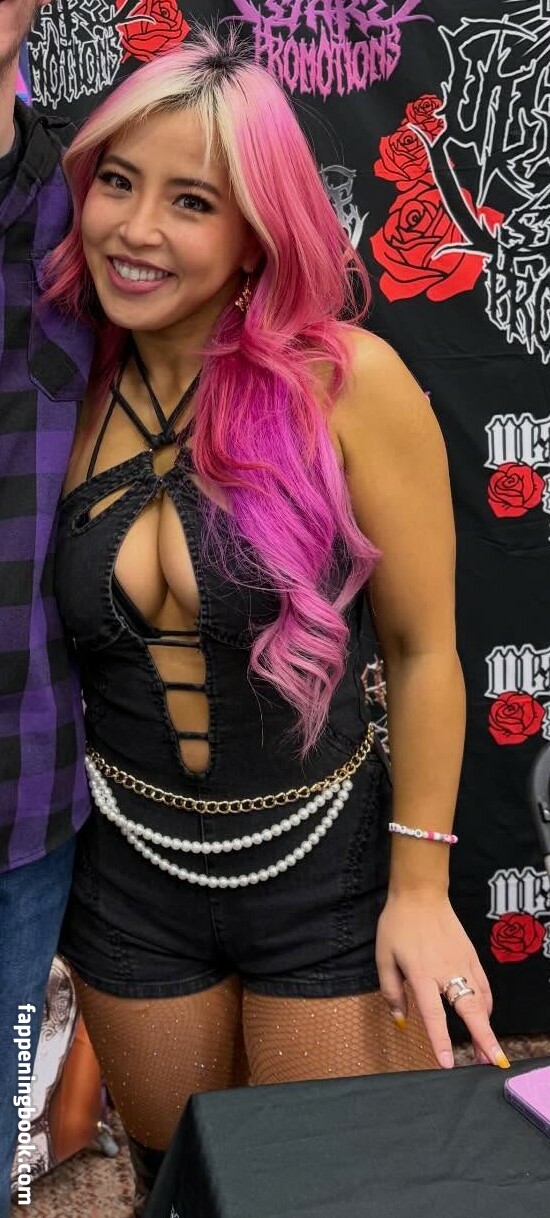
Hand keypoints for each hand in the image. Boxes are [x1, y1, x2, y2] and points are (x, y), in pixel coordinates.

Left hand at [375, 892, 509, 1068]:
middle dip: (484, 1038)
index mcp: (421, 974)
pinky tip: (485, 1018)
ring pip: (482, 999)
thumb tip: (400, 1021)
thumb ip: (391, 992)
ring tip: (488, 1051)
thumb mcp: (384, 957)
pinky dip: (487, 1004)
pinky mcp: (472, 955)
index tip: (448, 1063)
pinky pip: (484, 985)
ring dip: (487, 1026)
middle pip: (470, 1010)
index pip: (434, 1014)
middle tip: (493, 1062)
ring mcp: (463, 962)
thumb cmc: (398, 925)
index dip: (441, 1040)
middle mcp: (446, 971)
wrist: (420, 894)